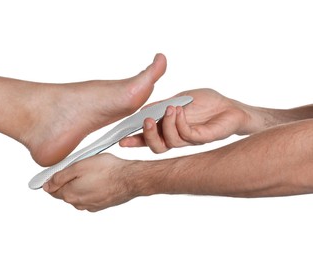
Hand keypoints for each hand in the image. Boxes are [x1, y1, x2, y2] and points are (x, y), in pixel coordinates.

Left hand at [43, 154, 136, 211]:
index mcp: (70, 195)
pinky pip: (91, 196)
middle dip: (68, 181)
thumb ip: (60, 177)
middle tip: (78, 167)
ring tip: (91, 171)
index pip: (52, 190)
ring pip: (79, 194)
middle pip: (65, 192)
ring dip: (81, 185)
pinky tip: (99, 179)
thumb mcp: (78, 167)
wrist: (130, 179)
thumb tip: (47, 185)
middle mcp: (79, 203)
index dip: (52, 180)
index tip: (56, 172)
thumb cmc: (108, 171)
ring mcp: (91, 205)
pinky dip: (92, 188)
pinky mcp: (101, 204)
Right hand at [120, 88, 249, 152]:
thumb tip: (142, 111)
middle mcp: (177, 137)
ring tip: (171, 108)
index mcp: (168, 129)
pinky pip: (186, 135)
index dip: (134, 141)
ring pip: (169, 141)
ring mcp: (189, 140)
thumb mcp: (178, 99)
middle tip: (147, 121)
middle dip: (147, 135)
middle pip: (156, 147)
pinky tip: (181, 110)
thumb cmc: (206, 103)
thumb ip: (161, 105)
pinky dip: (179, 122)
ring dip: (166, 123)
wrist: (230, 106)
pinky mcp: (202, 138)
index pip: (148, 139)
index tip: (121, 140)